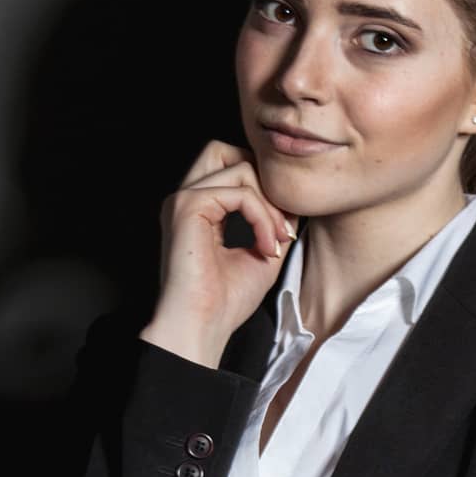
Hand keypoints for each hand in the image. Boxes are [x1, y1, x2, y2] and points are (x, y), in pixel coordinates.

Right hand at [145, 141, 299, 362]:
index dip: (265, 190)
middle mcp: (186, 199)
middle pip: (227, 150)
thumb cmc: (226, 302)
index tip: (283, 232)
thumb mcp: (262, 251)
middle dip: (263, 181)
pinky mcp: (188, 206)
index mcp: (198, 209)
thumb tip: (291, 195)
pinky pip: (240, 192)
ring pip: (240, 167)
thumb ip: (273, 219)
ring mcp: (183, 199)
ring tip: (275, 240)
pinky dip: (262, 217)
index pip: (233, 168)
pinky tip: (265, 245)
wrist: (202, 327)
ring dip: (269, 205)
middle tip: (279, 225)